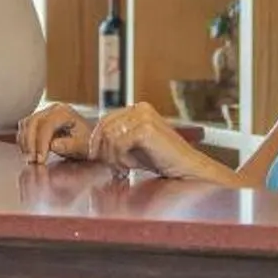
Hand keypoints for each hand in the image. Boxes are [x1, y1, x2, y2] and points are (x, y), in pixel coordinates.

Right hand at [17, 102, 96, 162]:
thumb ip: (69, 145)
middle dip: (30, 143)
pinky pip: (25, 128)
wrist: (88, 139)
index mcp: (64, 112)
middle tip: (31, 160)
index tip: (40, 160)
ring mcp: (44, 114)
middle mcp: (52, 110)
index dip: (41, 143)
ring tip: (30, 159)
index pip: (47, 125)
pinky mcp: (38, 121)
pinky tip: (28, 153)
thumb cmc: (86, 142)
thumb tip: (53, 145)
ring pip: (26, 124)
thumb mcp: (82, 146)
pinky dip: (24, 141)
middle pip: (33, 122)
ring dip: (25, 142)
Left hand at [87, 102, 208, 177]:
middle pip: (104, 127)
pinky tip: (131, 166)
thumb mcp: (133, 147)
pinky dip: (121, 158)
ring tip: (125, 166)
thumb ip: (115, 141)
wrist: (186, 169)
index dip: (96, 140)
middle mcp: (140, 108)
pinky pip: (118, 144)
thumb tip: (91, 146)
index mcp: (138, 108)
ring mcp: (144, 117)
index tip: (96, 157)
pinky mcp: (146, 129)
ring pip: (110, 136)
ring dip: (113, 156)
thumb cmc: (162, 160)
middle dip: (103, 149)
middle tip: (111, 166)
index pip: (105, 120)